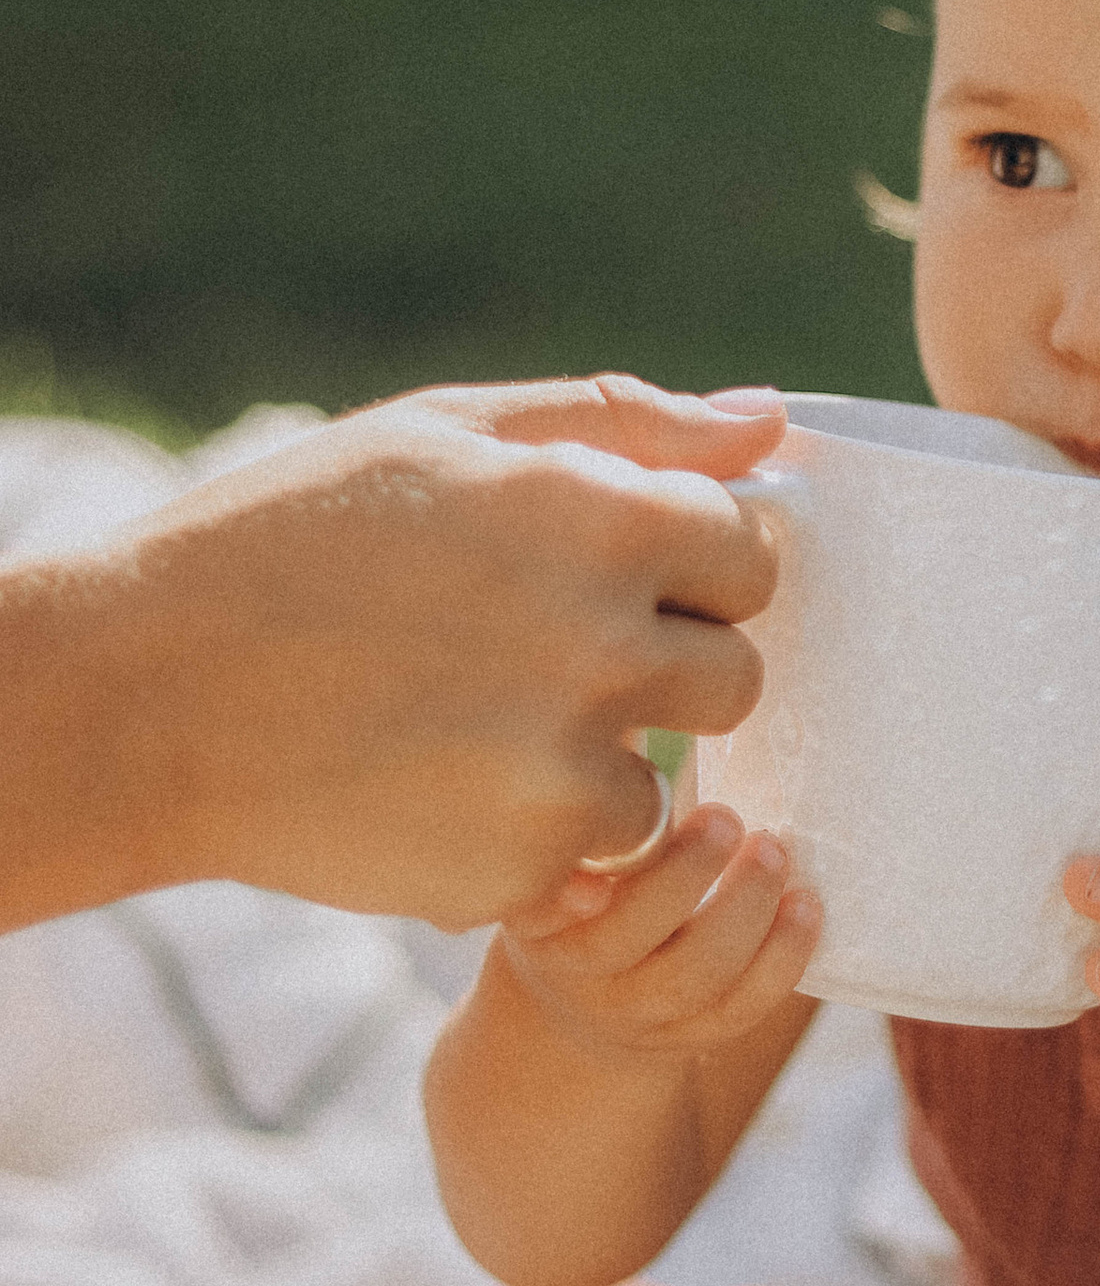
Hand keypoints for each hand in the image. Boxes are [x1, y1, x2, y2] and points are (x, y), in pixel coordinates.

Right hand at [2, 372, 787, 933]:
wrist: (146, 694)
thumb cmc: (294, 537)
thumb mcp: (447, 433)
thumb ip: (625, 423)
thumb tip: (767, 420)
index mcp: (604, 519)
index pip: (748, 552)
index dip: (686, 565)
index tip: (610, 576)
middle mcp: (610, 643)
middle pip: (736, 675)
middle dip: (665, 667)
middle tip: (546, 659)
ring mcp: (572, 766)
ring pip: (664, 780)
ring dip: (595, 765)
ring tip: (469, 726)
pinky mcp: (528, 865)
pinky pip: (586, 857)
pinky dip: (532, 837)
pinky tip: (434, 787)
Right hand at [501, 801, 821, 1066]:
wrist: (581, 1001)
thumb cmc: (584, 888)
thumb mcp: (562, 853)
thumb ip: (595, 809)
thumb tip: (634, 710)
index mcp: (544, 920)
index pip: (561, 899)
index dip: (595, 868)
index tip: (638, 814)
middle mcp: (583, 975)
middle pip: (633, 938)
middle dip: (689, 874)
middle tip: (729, 817)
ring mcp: (642, 1015)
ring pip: (697, 977)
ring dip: (746, 911)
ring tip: (775, 853)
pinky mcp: (695, 1035)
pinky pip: (743, 1009)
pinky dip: (783, 959)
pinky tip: (808, 906)